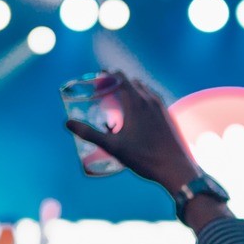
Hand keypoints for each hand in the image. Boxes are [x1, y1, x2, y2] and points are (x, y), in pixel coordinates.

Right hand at [63, 75, 197, 190]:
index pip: (121, 77)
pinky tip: (137, 116)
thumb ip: (89, 134)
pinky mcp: (168, 116)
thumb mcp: (112, 146)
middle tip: (105, 92)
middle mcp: (150, 99)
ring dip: (131, 91)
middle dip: (117, 83)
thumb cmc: (144, 157)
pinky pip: (153, 100)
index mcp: (136, 102)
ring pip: (144, 90)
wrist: (176, 169)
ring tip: (119, 103)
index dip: (108, 74)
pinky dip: (142, 100)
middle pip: (132, 82)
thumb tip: (67, 123)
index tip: (97, 78)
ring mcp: (161, 107)